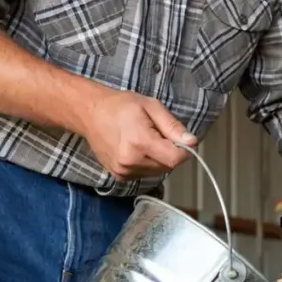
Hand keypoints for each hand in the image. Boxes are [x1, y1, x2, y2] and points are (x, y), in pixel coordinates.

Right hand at [78, 89, 196, 179]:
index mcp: (140, 142)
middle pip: (167, 166)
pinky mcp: (119, 176)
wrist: (90, 113)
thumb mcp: (151, 106)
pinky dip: (147, 163)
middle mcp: (130, 160)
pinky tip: (136, 148)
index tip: (181, 140)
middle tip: (157, 133)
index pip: (175, 159)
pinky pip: (145, 173)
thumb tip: (191, 142)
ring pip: (157, 171)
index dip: (184, 151)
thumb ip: (173, 126)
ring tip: (144, 139)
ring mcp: (123, 170)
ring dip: (158, 158)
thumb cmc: (120, 106)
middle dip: (169, 152)